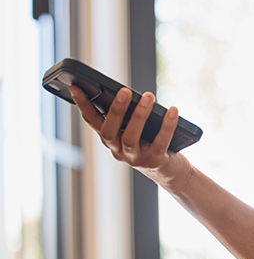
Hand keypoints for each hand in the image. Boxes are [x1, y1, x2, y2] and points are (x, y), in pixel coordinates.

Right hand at [70, 85, 189, 185]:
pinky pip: (160, 142)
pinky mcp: (155, 162)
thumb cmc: (150, 141)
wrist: (170, 171)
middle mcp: (118, 151)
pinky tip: (173, 111)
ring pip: (131, 138)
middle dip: (115, 110)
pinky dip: (167, 126)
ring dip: (139, 116)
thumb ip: (128, 114)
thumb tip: (126, 92)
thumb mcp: (135, 128)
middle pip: (110, 131)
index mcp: (110, 139)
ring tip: (148, 96)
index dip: (82, 105)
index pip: (92, 121)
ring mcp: (135, 158)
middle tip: (124, 91)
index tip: (75, 87)